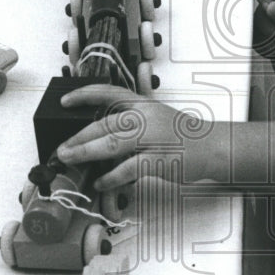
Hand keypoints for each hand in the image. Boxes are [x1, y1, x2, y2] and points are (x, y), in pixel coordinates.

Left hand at [55, 84, 214, 191]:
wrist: (213, 146)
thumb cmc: (183, 135)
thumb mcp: (156, 118)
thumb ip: (131, 122)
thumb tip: (98, 135)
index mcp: (144, 105)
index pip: (110, 93)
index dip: (85, 95)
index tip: (65, 101)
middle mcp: (146, 117)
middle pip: (105, 123)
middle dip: (78, 136)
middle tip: (61, 148)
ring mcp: (153, 138)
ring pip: (112, 143)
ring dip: (86, 152)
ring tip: (70, 159)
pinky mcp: (160, 159)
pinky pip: (129, 168)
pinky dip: (111, 176)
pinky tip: (100, 182)